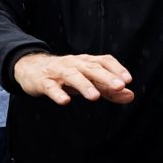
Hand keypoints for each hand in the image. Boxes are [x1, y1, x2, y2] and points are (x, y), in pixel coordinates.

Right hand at [14, 53, 133, 104]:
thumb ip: (109, 90)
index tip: (127, 80)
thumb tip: (130, 96)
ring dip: (84, 85)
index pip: (104, 61)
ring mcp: (58, 72)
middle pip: (91, 68)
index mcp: (86, 62)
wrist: (32, 69)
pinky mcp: (43, 82)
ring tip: (95, 96)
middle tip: (119, 86)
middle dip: (106, 77)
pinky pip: (51, 87)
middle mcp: (74, 63)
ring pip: (72, 76)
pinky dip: (58, 93)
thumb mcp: (89, 81)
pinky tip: (65, 101)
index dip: (116, 69)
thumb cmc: (66, 76)